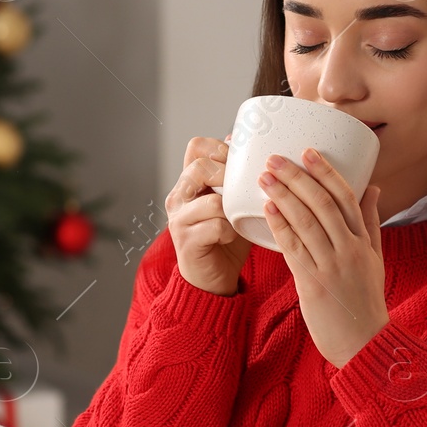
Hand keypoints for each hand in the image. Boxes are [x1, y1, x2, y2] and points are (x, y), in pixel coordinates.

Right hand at [165, 134, 252, 295]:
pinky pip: (216, 227)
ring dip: (233, 209)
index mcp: (189, 183)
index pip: (196, 146)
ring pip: (211, 200)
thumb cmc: (225, 240)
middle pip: (200, 168)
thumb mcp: (232, 204)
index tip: (239, 162)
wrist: (211, 280)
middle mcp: (178, 198)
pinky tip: (232, 237)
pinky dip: (230, 231)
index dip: (220, 148)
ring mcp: (179, 219)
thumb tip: (249, 147)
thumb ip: (236, 179)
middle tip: (244, 191)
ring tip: (239, 218)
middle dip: (230, 177)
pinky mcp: (187, 241)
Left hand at [260, 148, 388, 365]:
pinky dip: (280, 226)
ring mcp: (332, 266)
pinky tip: (267, 209)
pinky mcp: (313, 283)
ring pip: (307, 222)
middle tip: (276, 158)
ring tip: (265, 177)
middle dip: (298, 177)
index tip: (308, 152)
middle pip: (323, 204)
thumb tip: (373, 187)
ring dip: (284, 195)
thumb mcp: (375, 258)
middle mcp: (350, 250)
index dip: (326, 172)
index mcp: (364, 241)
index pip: (347, 196)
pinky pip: (294, 248)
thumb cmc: (366, 301)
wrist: (364, 344)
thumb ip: (370, 222)